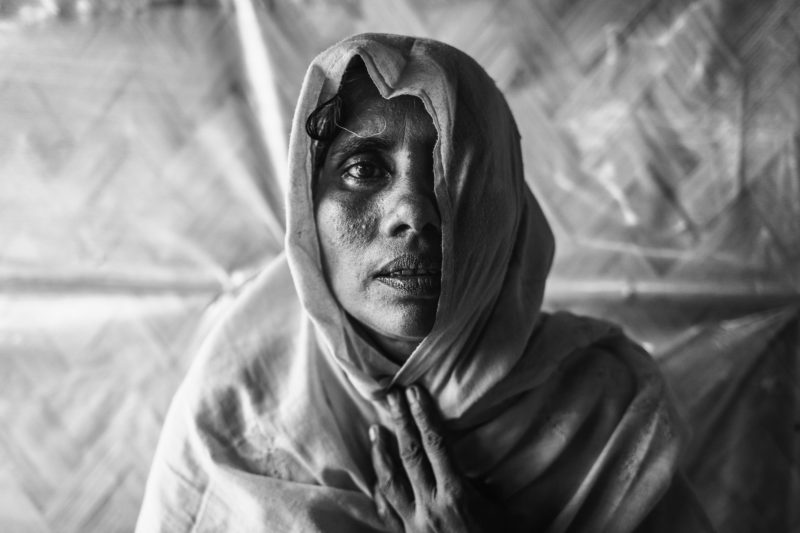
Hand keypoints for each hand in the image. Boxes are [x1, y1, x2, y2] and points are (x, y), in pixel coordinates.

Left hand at [370, 385, 513, 532]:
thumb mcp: (502, 512)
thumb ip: (481, 487)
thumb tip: (467, 464)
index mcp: (456, 496)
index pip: (436, 445)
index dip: (424, 415)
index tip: (414, 392)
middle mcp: (430, 507)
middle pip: (409, 455)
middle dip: (400, 422)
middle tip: (391, 396)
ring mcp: (414, 525)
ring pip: (389, 482)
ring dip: (380, 453)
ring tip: (374, 428)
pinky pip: (385, 512)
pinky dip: (378, 491)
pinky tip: (375, 477)